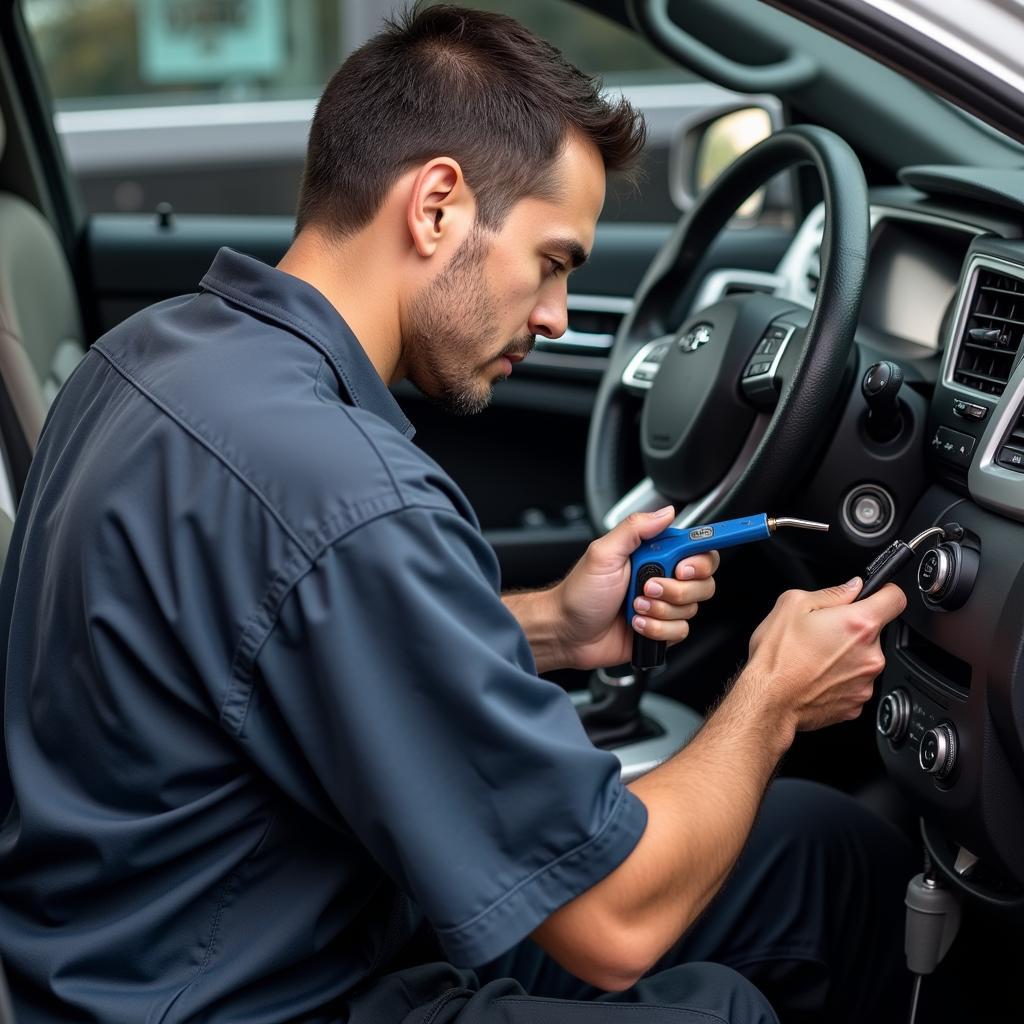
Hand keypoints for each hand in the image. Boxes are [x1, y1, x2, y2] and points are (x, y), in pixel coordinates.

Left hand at [552, 506, 718, 671]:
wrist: (566, 633)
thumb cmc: (579, 594)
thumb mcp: (603, 553)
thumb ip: (635, 528)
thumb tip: (665, 512)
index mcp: (651, 554)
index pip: (695, 549)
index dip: (698, 558)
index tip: (683, 567)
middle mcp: (661, 577)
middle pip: (702, 580)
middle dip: (676, 589)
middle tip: (647, 587)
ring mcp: (662, 605)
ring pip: (691, 608)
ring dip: (660, 610)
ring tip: (634, 606)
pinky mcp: (661, 629)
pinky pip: (680, 631)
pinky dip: (656, 629)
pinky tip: (636, 624)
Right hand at [740, 577, 906, 733]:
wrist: (768, 701)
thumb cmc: (777, 656)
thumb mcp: (793, 605)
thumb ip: (831, 593)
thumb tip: (852, 588)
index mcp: (858, 624)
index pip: (895, 598)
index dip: (884, 592)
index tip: (874, 596)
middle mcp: (870, 655)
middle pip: (874, 632)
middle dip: (852, 629)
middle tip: (822, 633)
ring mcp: (866, 682)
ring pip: (863, 658)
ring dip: (846, 655)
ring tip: (814, 657)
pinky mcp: (857, 704)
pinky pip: (854, 683)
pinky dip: (840, 678)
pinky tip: (816, 676)